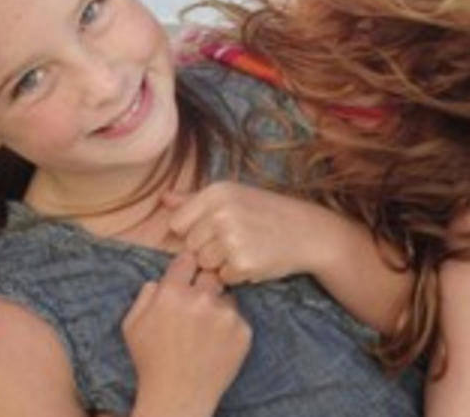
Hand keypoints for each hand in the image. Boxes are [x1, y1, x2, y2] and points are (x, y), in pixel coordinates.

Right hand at [123, 251, 250, 416]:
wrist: (178, 398)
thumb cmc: (151, 363)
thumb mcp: (132, 326)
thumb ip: (145, 294)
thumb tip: (160, 279)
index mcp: (172, 293)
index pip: (187, 259)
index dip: (186, 269)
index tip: (187, 278)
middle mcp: (201, 298)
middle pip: (210, 276)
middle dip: (203, 288)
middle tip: (196, 309)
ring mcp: (225, 314)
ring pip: (226, 297)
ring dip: (218, 307)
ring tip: (205, 332)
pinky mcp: (243, 330)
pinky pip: (238, 317)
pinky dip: (230, 327)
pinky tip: (216, 344)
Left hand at [163, 181, 327, 284]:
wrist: (307, 231)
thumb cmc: (266, 212)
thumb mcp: (232, 196)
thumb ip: (194, 199)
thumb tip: (162, 199)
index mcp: (217, 192)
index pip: (178, 223)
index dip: (193, 231)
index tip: (213, 230)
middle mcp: (222, 212)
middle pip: (189, 246)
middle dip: (207, 249)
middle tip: (234, 240)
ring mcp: (233, 238)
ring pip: (204, 264)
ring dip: (220, 263)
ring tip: (244, 249)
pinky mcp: (243, 263)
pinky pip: (222, 277)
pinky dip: (236, 275)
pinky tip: (253, 260)